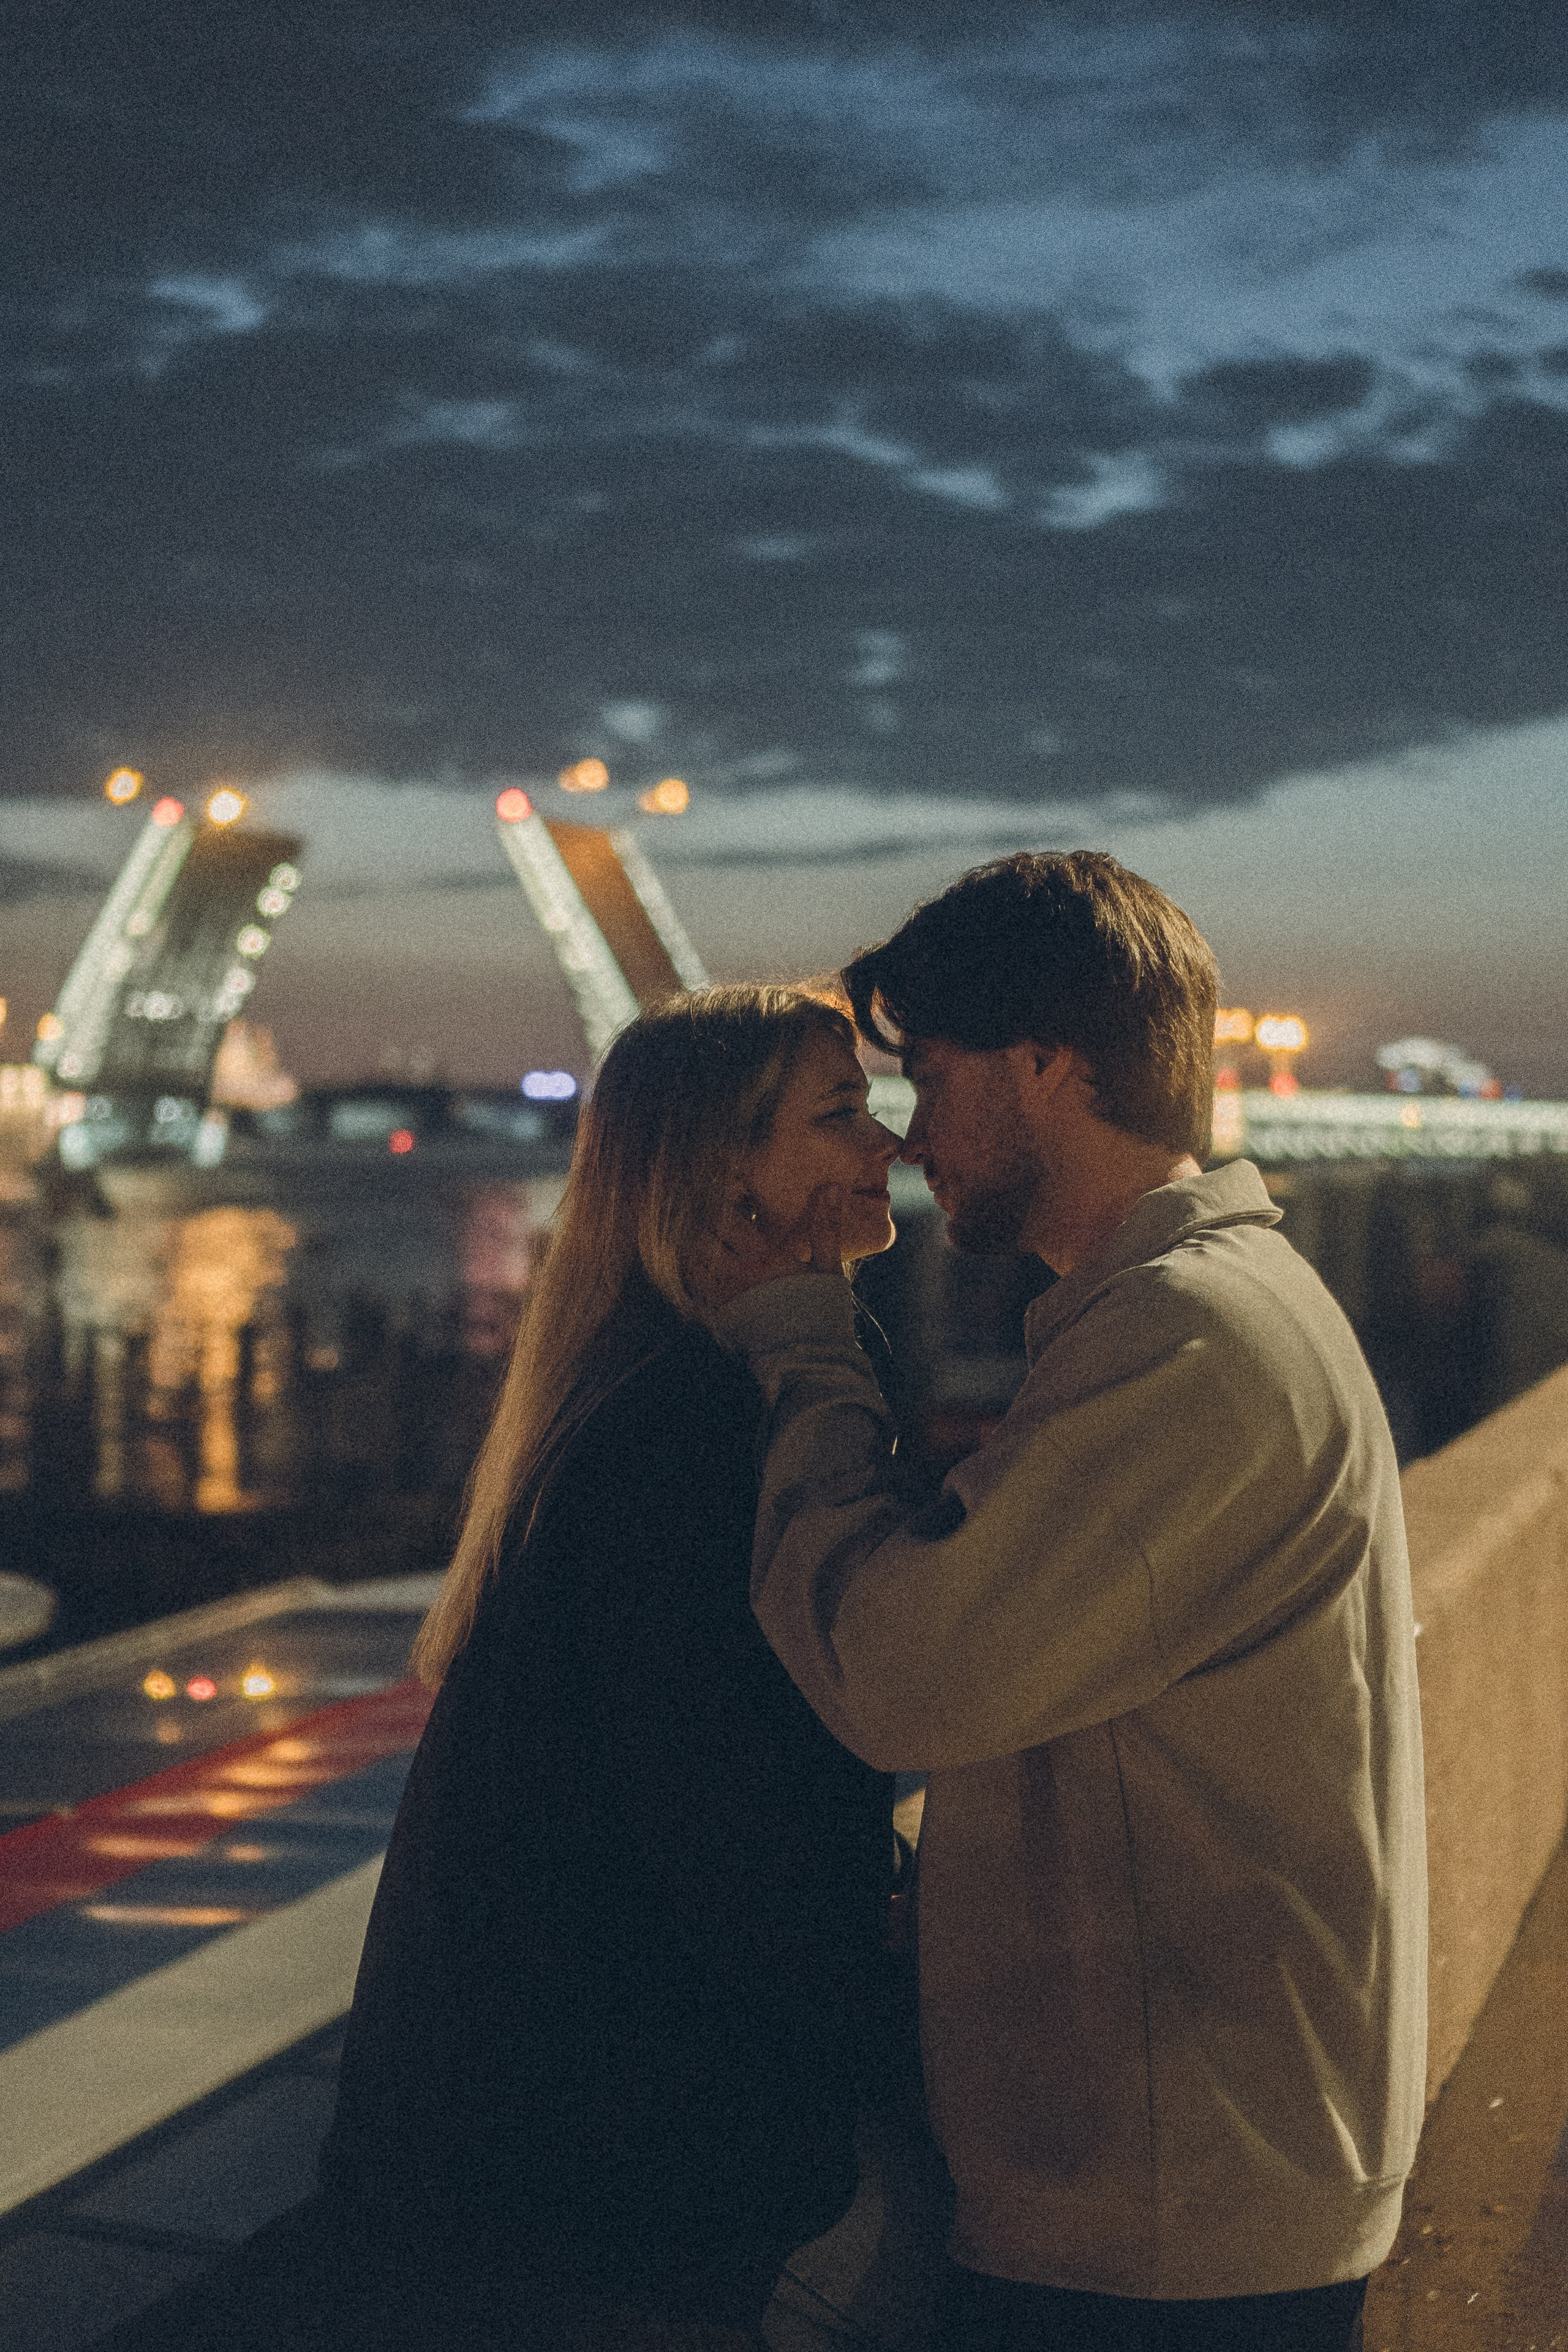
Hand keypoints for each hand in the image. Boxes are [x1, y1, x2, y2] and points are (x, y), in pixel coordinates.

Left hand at [701, 1182, 845, 1308]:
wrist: (809, 1358)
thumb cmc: (821, 1311)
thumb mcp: (827, 1267)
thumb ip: (825, 1226)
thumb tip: (832, 1187)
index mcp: (762, 1257)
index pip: (727, 1219)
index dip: (721, 1202)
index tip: (723, 1192)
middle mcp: (736, 1274)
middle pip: (702, 1236)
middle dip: (702, 1222)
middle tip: (707, 1212)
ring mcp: (723, 1296)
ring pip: (691, 1260)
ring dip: (693, 1245)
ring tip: (702, 1236)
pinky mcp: (718, 1314)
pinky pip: (692, 1287)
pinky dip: (692, 1271)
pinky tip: (701, 1265)